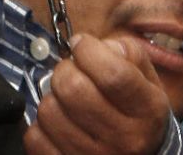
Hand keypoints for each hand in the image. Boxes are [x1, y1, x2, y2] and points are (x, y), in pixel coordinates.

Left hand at [25, 34, 170, 154]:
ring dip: (51, 97)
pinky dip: (41, 124)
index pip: (112, 74)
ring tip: (66, 99)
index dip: (88, 50)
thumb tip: (90, 45)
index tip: (81, 44)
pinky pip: (35, 137)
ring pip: (49, 110)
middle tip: (72, 71)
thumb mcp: (147, 79)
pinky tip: (59, 121)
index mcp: (147, 109)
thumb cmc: (137, 110)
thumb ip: (126, 53)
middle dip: (65, 69)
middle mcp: (124, 138)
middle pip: (73, 89)